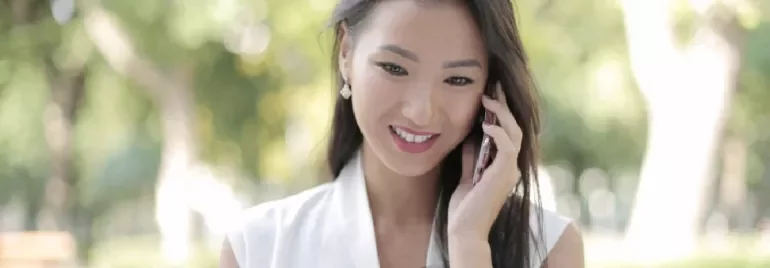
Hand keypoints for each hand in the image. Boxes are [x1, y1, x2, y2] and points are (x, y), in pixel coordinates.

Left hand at [448, 82, 522, 240]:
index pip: (508, 133)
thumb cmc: (464, 208)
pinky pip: (507, 145)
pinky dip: (497, 131)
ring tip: (487, 100)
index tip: (489, 94)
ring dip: (501, 114)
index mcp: (504, 167)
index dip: (501, 113)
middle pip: (515, 128)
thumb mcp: (467, 175)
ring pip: (514, 132)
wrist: (464, 230)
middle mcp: (511, 167)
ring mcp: (510, 170)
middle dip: (504, 106)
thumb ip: (471, 157)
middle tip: (491, 88)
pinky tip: (484, 124)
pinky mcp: (504, 174)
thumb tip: (469, 136)